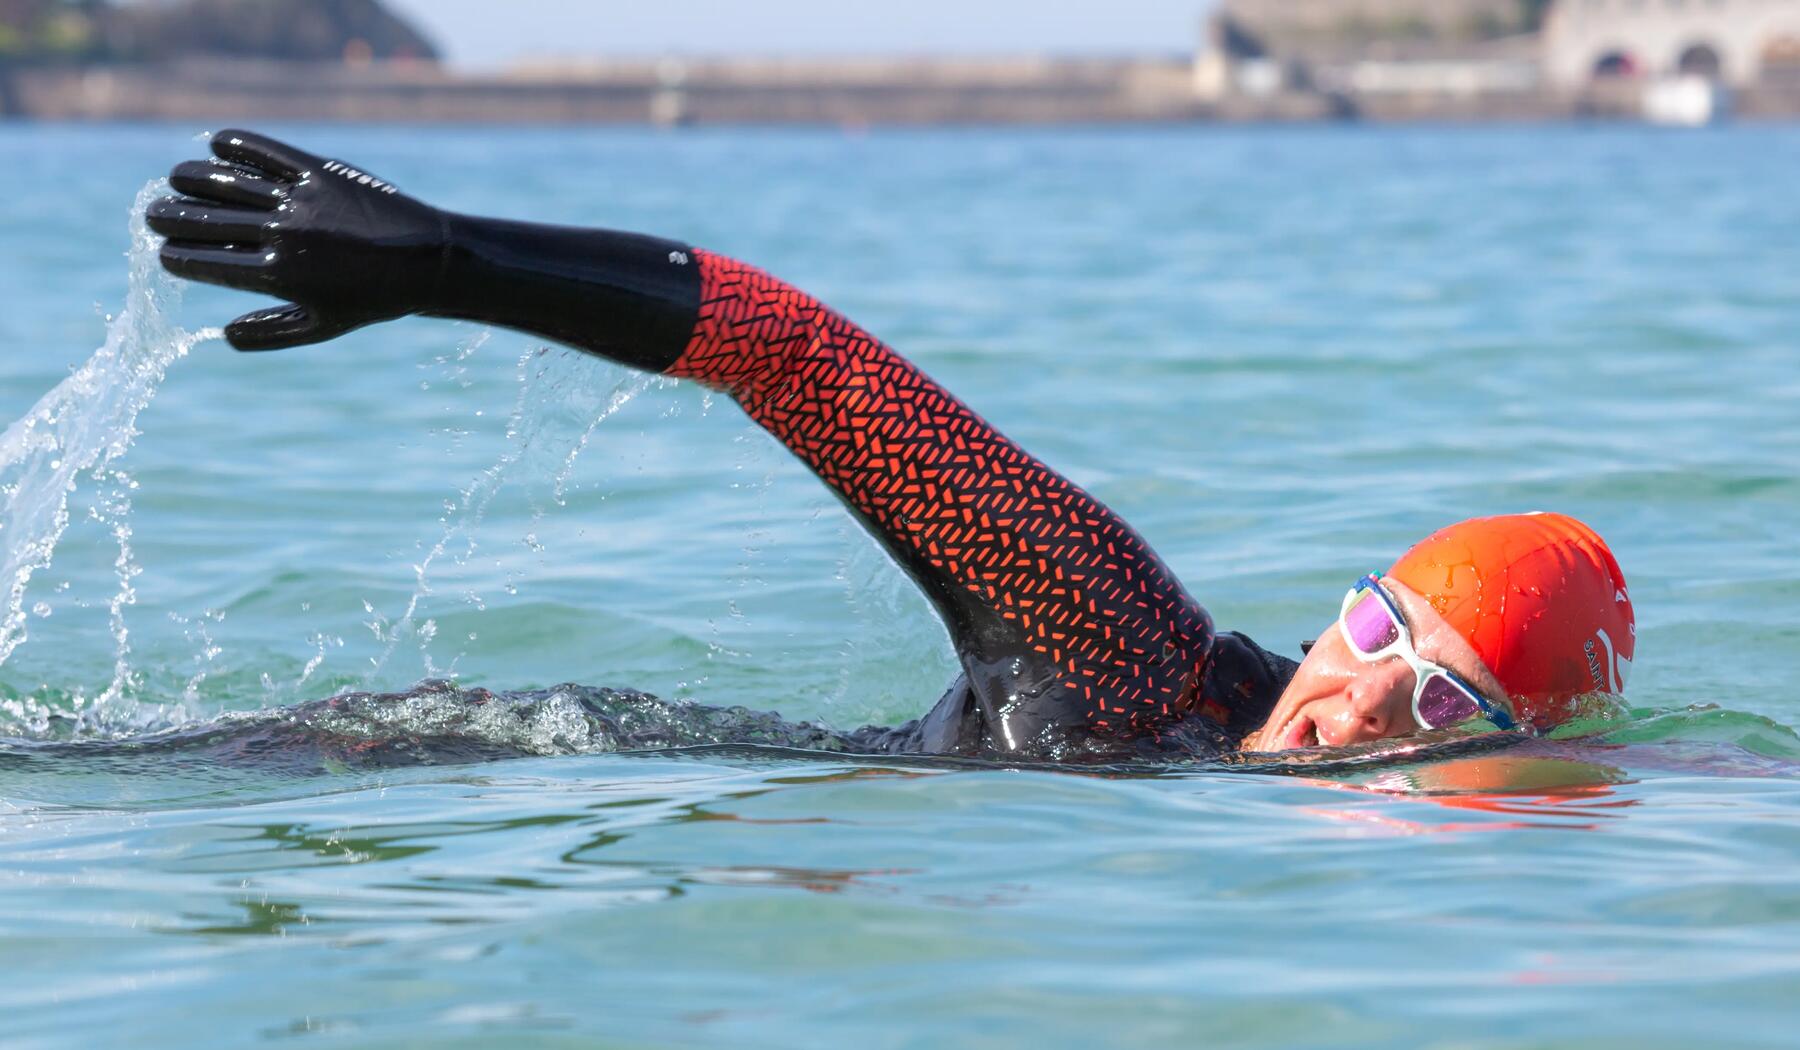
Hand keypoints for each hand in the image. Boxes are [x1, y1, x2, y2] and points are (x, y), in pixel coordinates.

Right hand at [148, 129, 447, 350]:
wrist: (427, 260)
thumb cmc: (372, 300)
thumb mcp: (322, 326)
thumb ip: (270, 333)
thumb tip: (220, 334)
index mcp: (279, 276)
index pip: (204, 263)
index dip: (175, 257)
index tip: (164, 253)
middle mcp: (284, 235)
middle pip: (203, 221)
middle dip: (168, 217)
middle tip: (154, 214)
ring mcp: (301, 200)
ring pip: (224, 181)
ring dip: (190, 179)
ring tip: (177, 180)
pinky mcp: (319, 171)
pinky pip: (264, 151)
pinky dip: (233, 144)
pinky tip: (217, 146)